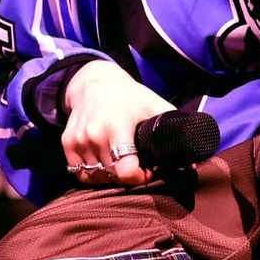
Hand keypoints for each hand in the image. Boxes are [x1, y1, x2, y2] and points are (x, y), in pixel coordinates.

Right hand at [62, 60, 172, 187]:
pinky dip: (92, 175)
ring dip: (109, 177)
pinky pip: (79, 173)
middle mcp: (95, 134)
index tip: (147, 171)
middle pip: (112, 175)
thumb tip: (192, 160)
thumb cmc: (129, 96)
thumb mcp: (154, 105)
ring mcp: (79, 140)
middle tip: (138, 168)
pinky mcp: (67, 143)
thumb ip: (174, 127)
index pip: (125, 169)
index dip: (139, 177)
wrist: (93, 81)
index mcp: (118, 125)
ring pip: (95, 177)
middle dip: (127, 177)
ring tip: (121, 165)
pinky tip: (104, 165)